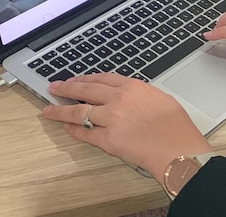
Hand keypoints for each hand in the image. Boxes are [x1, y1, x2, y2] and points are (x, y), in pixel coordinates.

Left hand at [42, 73, 210, 179]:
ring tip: (49, 110)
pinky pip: (84, 134)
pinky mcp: (107, 140)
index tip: (75, 79)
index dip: (85, 78)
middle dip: (67, 88)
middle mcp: (118, 100)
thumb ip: (140, 94)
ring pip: (78, 112)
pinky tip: (66, 128)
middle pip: (85, 90)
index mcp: (133, 87)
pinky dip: (73, 131)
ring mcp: (110, 119)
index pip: (102, 78)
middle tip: (54, 87)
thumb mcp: (160, 98)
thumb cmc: (176, 126)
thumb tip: (129, 97)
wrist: (177, 148)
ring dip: (60, 110)